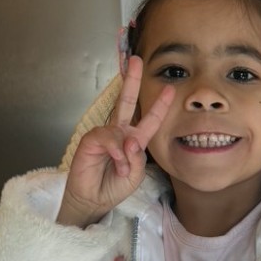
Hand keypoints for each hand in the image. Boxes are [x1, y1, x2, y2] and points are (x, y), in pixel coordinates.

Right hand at [58, 56, 173, 227]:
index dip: (160, 105)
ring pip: (120, 132)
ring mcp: (104, 135)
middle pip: (126, 101)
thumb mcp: (135, 174)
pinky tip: (116, 164)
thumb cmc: (115, 186)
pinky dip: (115, 152)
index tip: (170, 89)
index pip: (149, 119)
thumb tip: (129, 140)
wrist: (94, 200)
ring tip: (123, 168)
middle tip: (135, 60)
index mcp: (134, 139)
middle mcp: (119, 132)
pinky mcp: (90, 140)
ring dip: (125, 152)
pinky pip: (107, 138)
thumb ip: (137, 157)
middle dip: (131, 80)